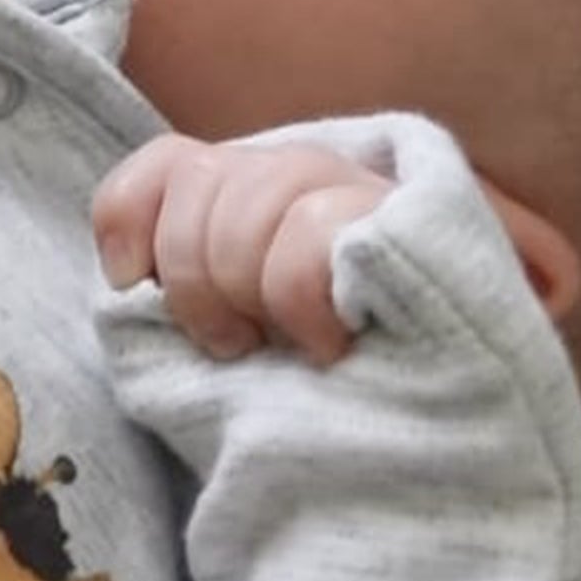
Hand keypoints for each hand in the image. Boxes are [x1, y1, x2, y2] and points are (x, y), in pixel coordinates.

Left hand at [93, 137, 394, 363]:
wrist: (454, 420)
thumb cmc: (327, 381)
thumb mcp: (235, 327)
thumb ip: (183, 284)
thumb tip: (125, 283)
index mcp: (250, 185)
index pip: (167, 160)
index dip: (129, 217)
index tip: (128, 285)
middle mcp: (301, 169)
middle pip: (202, 177)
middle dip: (194, 277)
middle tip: (236, 343)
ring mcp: (358, 185)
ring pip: (258, 194)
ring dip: (250, 288)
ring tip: (288, 345)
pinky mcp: (404, 219)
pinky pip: (316, 226)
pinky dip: (298, 295)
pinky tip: (325, 341)